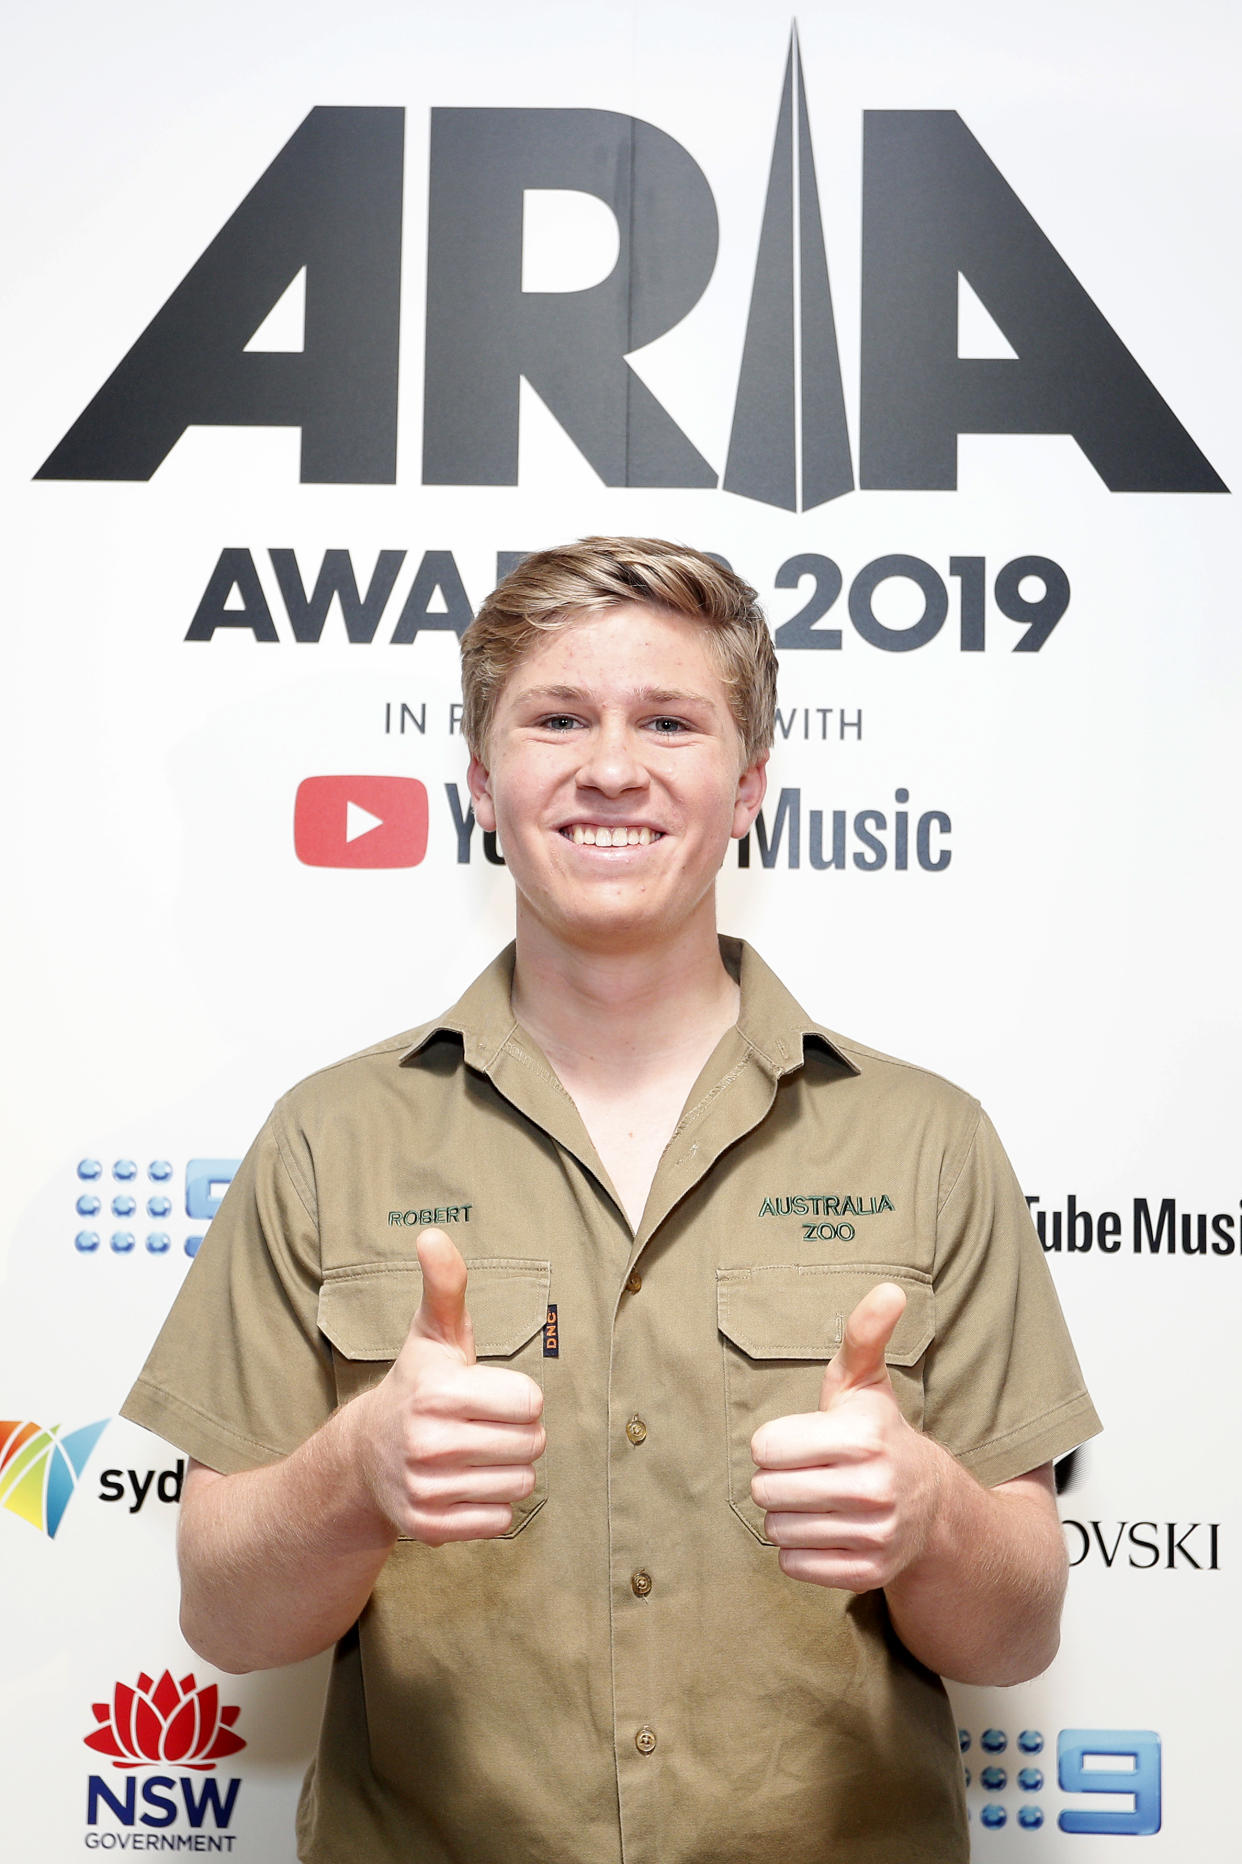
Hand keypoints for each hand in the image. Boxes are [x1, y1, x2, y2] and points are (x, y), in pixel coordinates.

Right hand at [349, 1228, 544, 1545]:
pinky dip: (492, 1506)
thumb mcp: (432, 1333)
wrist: (365, 1454)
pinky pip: (500, 1522)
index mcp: (437, 1392)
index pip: (530, 1401)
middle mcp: (427, 1444)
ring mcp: (425, 1489)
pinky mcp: (427, 1528)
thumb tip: (432, 1234)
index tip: (489, 1393)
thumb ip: (445, 1285)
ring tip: (476, 1453)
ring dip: (509, 1470)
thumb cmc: (417, 1385)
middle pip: (532, 1445)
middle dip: (520, 1434)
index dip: (518, 1396)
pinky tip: (465, 1484)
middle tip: (487, 1425)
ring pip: (521, 1485)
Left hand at [749, 1282, 940, 1591]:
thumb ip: (864, 1334)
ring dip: (786, 1517)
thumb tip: (890, 1288)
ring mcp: (873, 1534)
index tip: (799, 1441)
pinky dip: (799, 1552)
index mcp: (862, 1436)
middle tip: (803, 1473)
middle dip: (774, 1480)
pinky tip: (825, 1530)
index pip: (765, 1447)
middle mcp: (871, 1487)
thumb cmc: (880, 1434)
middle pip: (765, 1491)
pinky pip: (793, 1565)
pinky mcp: (869, 1573)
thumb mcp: (865, 1382)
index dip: (773, 1443)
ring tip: (815, 1501)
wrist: (932, 1505)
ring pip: (777, 1530)